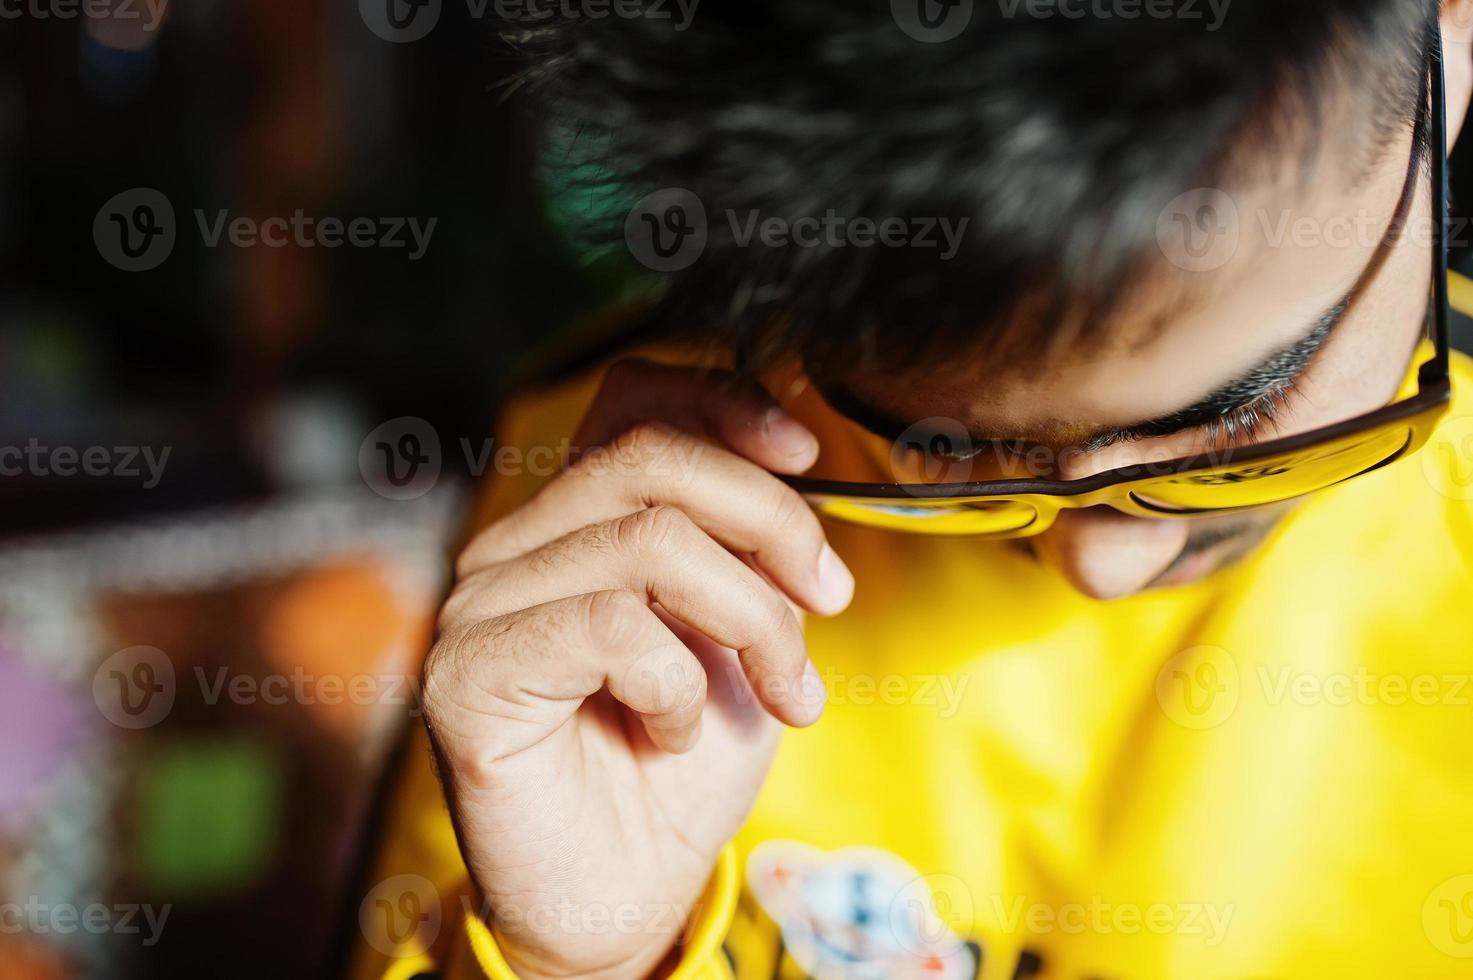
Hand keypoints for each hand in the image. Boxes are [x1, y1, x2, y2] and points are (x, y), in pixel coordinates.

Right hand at [421, 358, 853, 978]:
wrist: (625, 896)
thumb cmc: (680, 766)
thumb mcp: (741, 634)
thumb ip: (748, 548)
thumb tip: (791, 464)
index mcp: (574, 524)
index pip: (628, 401)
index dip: (721, 404)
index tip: (805, 454)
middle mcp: (514, 547)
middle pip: (651, 460)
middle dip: (771, 522)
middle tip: (830, 596)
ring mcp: (478, 605)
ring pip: (648, 541)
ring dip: (751, 619)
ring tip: (779, 692)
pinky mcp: (466, 672)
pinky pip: (610, 627)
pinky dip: (676, 682)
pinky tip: (671, 732)